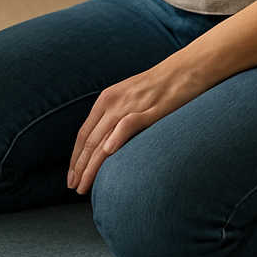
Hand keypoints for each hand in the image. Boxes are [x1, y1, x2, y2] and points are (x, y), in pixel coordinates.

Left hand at [67, 61, 197, 194]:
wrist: (185, 69)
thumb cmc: (159, 87)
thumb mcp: (129, 99)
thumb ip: (115, 118)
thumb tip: (105, 145)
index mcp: (106, 100)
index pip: (84, 134)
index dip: (75, 158)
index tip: (71, 177)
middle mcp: (113, 103)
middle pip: (90, 140)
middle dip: (80, 167)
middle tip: (73, 187)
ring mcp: (131, 106)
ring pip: (103, 138)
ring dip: (92, 164)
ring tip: (84, 184)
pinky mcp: (151, 110)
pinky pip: (129, 124)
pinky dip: (117, 137)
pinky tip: (108, 153)